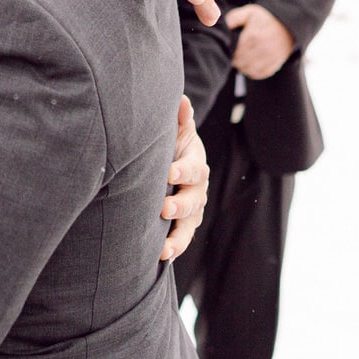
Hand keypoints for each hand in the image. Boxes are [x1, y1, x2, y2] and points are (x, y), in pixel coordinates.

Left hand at [161, 95, 208, 261]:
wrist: (172, 162)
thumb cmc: (170, 144)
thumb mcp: (175, 131)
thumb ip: (179, 119)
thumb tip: (181, 100)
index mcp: (194, 164)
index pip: (192, 168)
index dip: (182, 170)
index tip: (169, 172)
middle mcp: (197, 189)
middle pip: (193, 200)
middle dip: (180, 205)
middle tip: (164, 209)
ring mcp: (193, 209)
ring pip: (189, 225)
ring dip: (177, 237)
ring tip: (163, 248)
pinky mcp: (185, 224)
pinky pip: (182, 239)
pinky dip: (174, 248)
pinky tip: (161, 258)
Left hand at [225, 3, 295, 78]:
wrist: (288, 26)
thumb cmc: (265, 19)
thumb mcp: (250, 13)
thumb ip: (234, 18)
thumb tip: (223, 26)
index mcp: (254, 36)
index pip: (235, 52)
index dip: (229, 52)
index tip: (229, 48)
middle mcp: (263, 49)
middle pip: (240, 62)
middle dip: (234, 60)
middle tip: (232, 55)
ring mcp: (270, 59)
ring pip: (248, 70)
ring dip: (241, 67)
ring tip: (240, 59)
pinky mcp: (275, 65)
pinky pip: (258, 74)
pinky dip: (251, 72)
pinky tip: (249, 65)